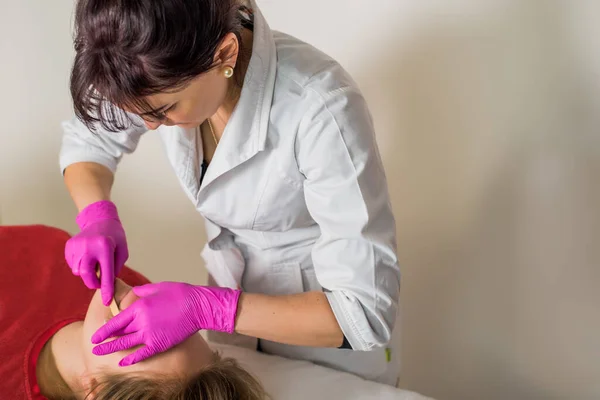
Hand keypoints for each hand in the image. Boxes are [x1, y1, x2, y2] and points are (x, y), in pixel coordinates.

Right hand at [64, 200, 127, 304]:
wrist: (100, 218)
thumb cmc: (115, 236)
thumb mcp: (122, 251)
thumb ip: (115, 268)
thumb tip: (106, 285)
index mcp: (105, 246)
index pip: (106, 273)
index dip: (107, 289)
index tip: (107, 302)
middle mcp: (89, 246)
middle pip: (86, 275)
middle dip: (93, 283)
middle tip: (100, 282)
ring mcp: (76, 245)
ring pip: (78, 271)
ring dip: (86, 273)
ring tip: (95, 263)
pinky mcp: (69, 245)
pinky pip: (72, 264)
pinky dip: (80, 265)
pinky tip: (88, 257)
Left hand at [90, 282, 240, 365]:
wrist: (198, 306)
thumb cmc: (180, 293)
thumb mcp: (158, 286)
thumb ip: (142, 291)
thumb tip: (132, 294)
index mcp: (139, 306)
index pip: (115, 320)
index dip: (104, 329)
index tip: (95, 335)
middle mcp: (141, 322)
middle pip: (118, 333)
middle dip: (105, 340)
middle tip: (94, 346)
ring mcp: (150, 334)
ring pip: (125, 344)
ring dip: (111, 349)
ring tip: (99, 353)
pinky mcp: (160, 344)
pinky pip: (142, 354)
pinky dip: (131, 359)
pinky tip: (123, 362)